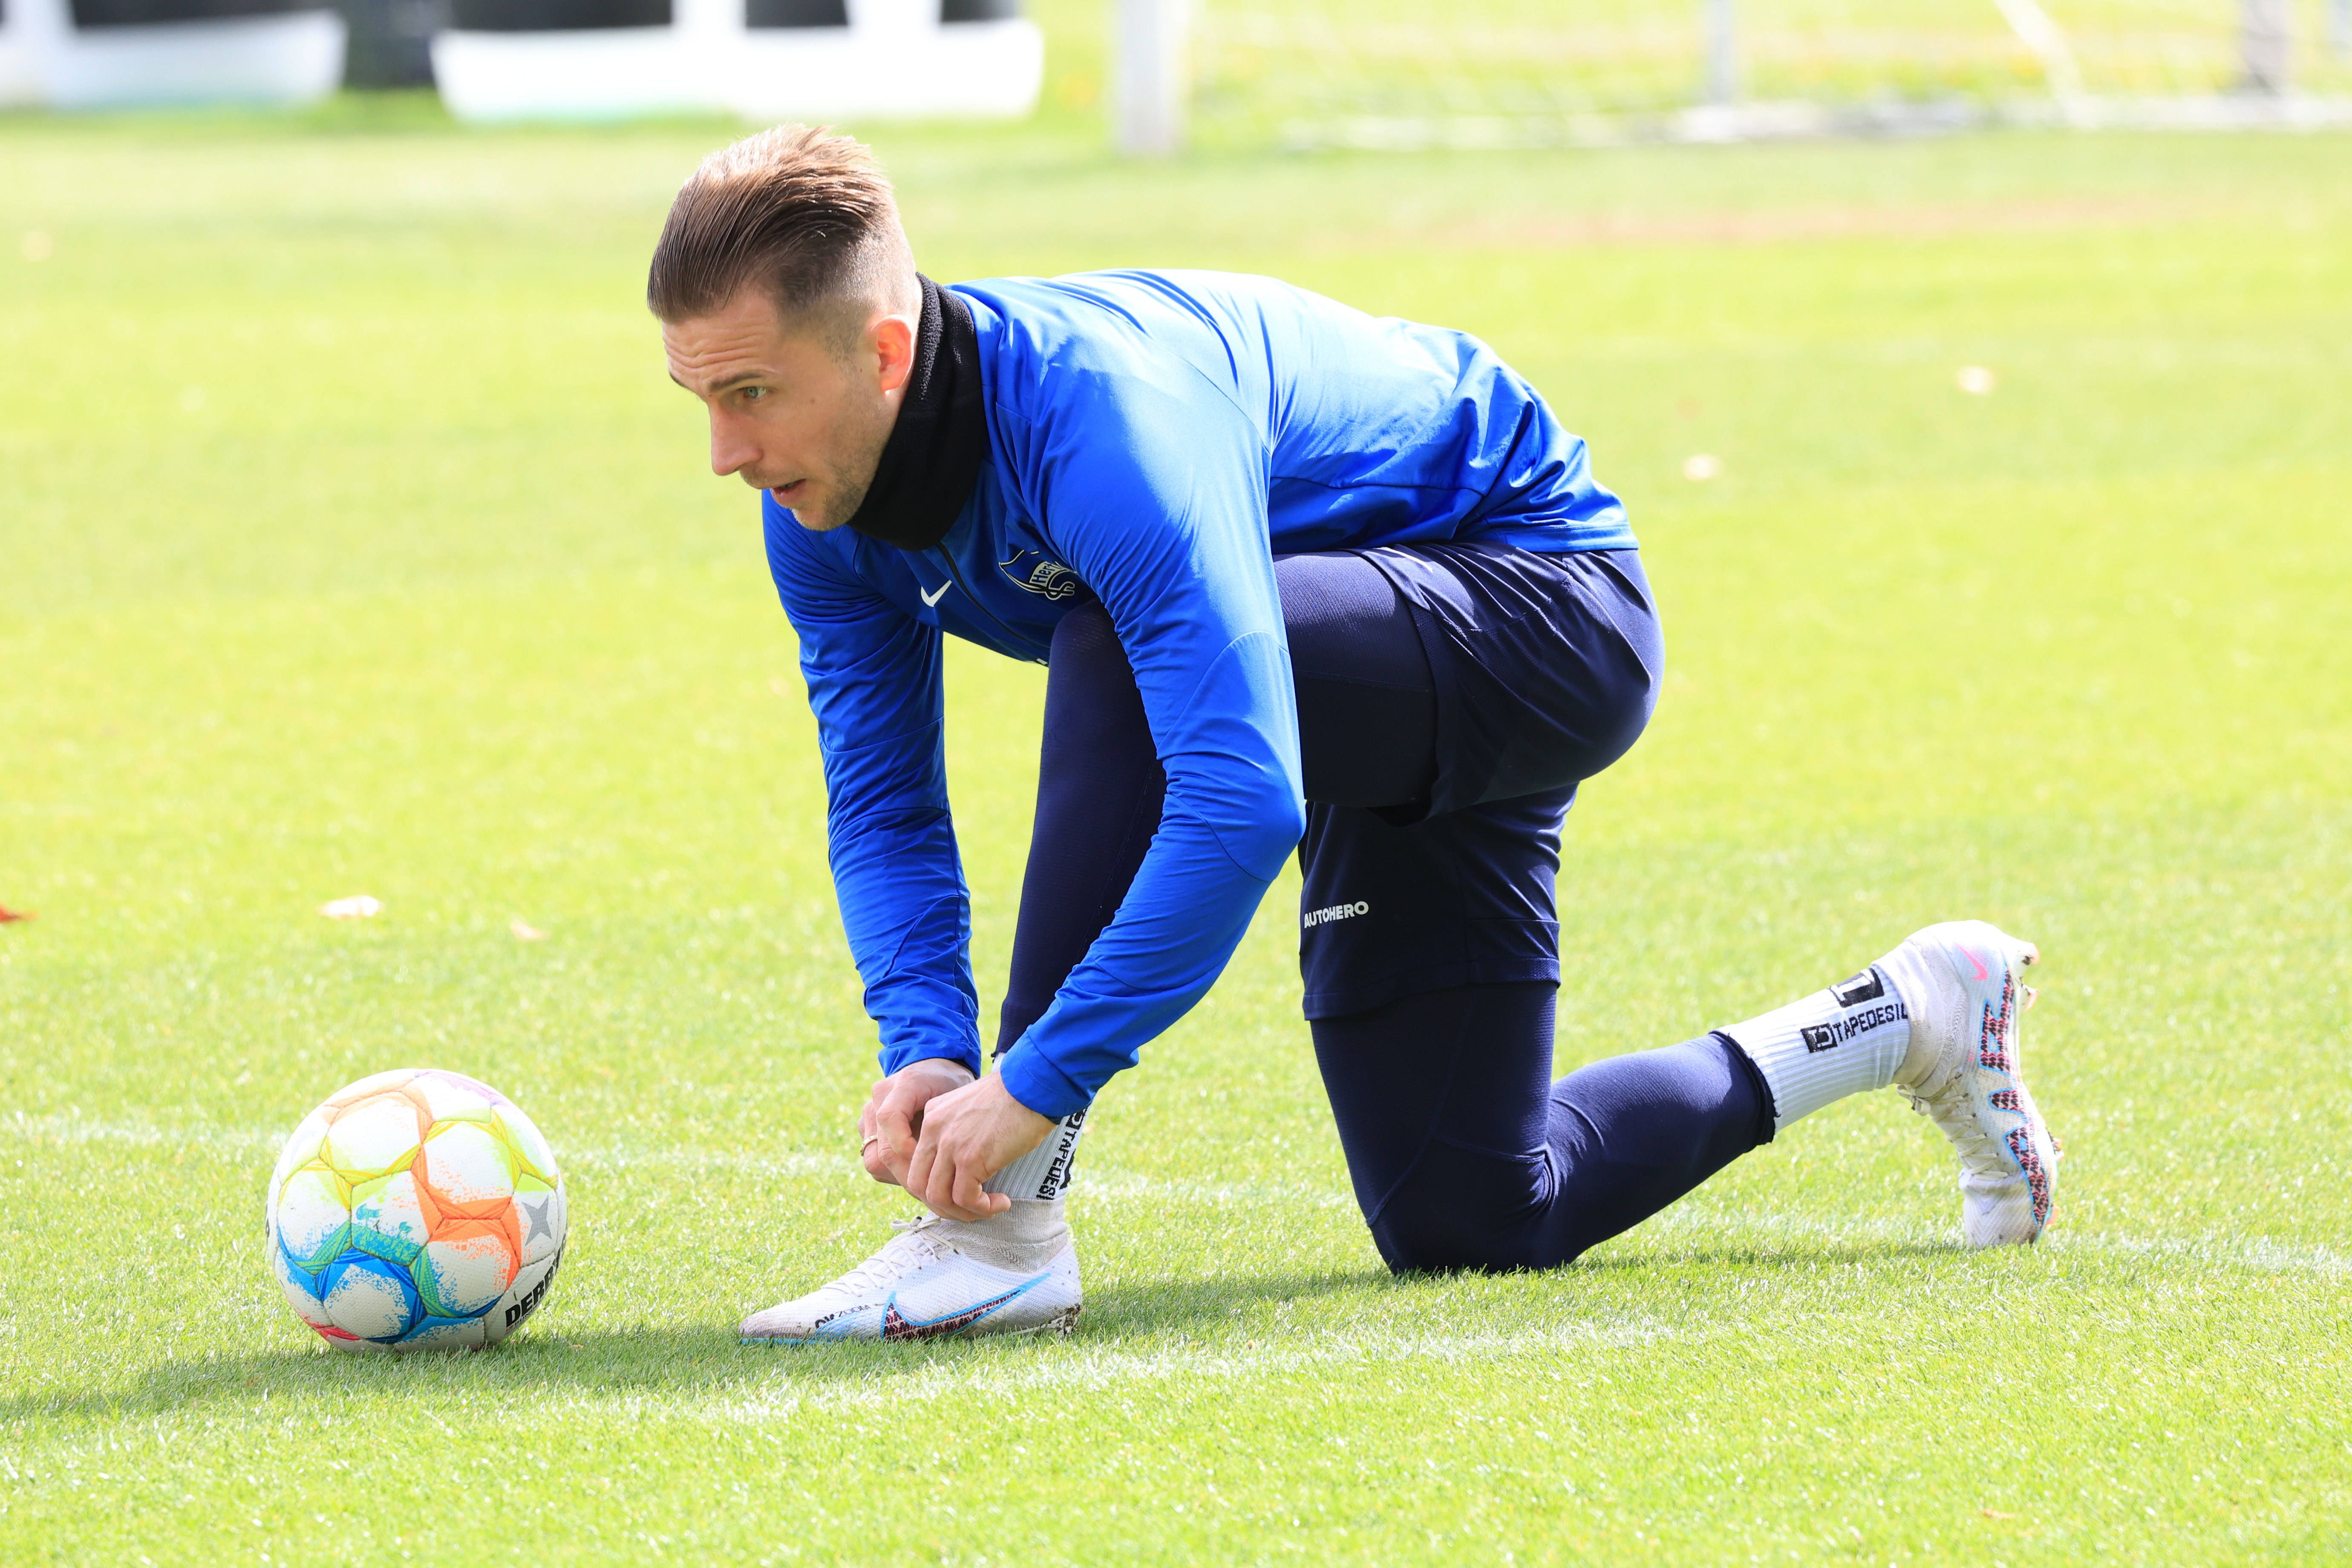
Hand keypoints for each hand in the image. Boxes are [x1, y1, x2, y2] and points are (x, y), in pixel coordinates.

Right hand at [858, 1058, 974, 1188]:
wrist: (934, 1069)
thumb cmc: (950, 1084)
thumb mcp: (957, 1094)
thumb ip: (945, 1122)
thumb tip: (943, 1163)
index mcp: (903, 1084)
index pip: (890, 1118)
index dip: (907, 1147)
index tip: (933, 1163)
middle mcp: (879, 1098)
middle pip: (881, 1150)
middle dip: (908, 1175)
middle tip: (935, 1190)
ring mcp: (869, 1113)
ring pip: (874, 1160)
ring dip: (900, 1177)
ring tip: (927, 1184)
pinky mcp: (866, 1128)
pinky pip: (874, 1159)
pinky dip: (895, 1172)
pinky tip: (917, 1173)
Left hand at [904, 1073, 1053, 1221]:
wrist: (1034, 1085)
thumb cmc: (1015, 1096)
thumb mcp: (973, 1109)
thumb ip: (960, 1131)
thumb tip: (965, 1167)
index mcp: (932, 1117)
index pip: (917, 1164)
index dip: (935, 1187)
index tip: (960, 1193)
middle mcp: (934, 1131)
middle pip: (919, 1184)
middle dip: (943, 1206)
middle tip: (970, 1209)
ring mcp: (950, 1145)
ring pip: (937, 1197)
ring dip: (962, 1212)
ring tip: (988, 1209)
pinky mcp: (971, 1158)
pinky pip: (965, 1199)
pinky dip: (983, 1209)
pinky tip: (1002, 1202)